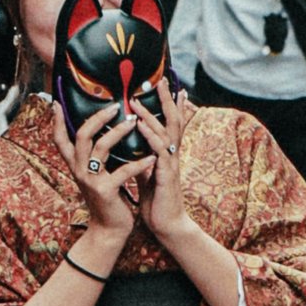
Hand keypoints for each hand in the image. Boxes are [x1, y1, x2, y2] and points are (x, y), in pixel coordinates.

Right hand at [51, 94, 148, 244]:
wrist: (109, 230)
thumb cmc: (106, 198)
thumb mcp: (95, 176)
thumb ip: (93, 157)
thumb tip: (99, 133)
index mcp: (75, 165)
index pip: (60, 139)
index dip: (57, 121)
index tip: (57, 103)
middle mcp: (79, 170)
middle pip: (82, 136)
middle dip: (98, 117)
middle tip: (115, 106)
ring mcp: (91, 180)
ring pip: (100, 147)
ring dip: (119, 132)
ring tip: (134, 122)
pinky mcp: (105, 191)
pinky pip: (123, 171)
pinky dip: (139, 163)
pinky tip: (151, 157)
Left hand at [135, 77, 192, 246]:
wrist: (166, 225)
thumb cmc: (157, 201)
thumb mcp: (147, 175)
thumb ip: (143, 158)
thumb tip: (132, 145)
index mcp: (166, 154)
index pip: (169, 124)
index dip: (169, 104)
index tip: (167, 85)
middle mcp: (171, 155)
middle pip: (172, 121)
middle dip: (166, 100)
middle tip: (161, 80)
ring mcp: (170, 164)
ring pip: (165, 133)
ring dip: (153, 115)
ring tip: (140, 100)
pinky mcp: (166, 176)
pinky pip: (159, 152)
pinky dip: (151, 137)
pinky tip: (142, 126)